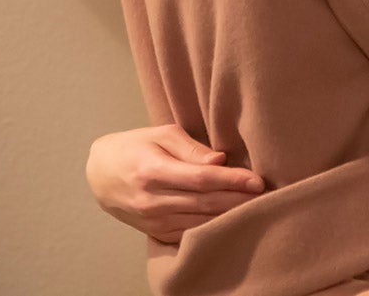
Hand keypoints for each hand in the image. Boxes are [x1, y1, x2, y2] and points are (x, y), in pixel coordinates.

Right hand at [86, 124, 264, 243]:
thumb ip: (191, 149)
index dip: (232, 181)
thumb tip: (220, 160)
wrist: (100, 173)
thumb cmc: (135, 146)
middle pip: (205, 203)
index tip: (257, 181)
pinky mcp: (154, 232)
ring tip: (257, 208)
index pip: (201, 179)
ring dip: (230, 217)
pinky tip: (232, 221)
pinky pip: (189, 234)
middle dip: (239, 200)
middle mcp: (151, 200)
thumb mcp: (161, 134)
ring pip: (199, 222)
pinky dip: (212, 228)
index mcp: (153, 171)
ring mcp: (152, 220)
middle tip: (268, 196)